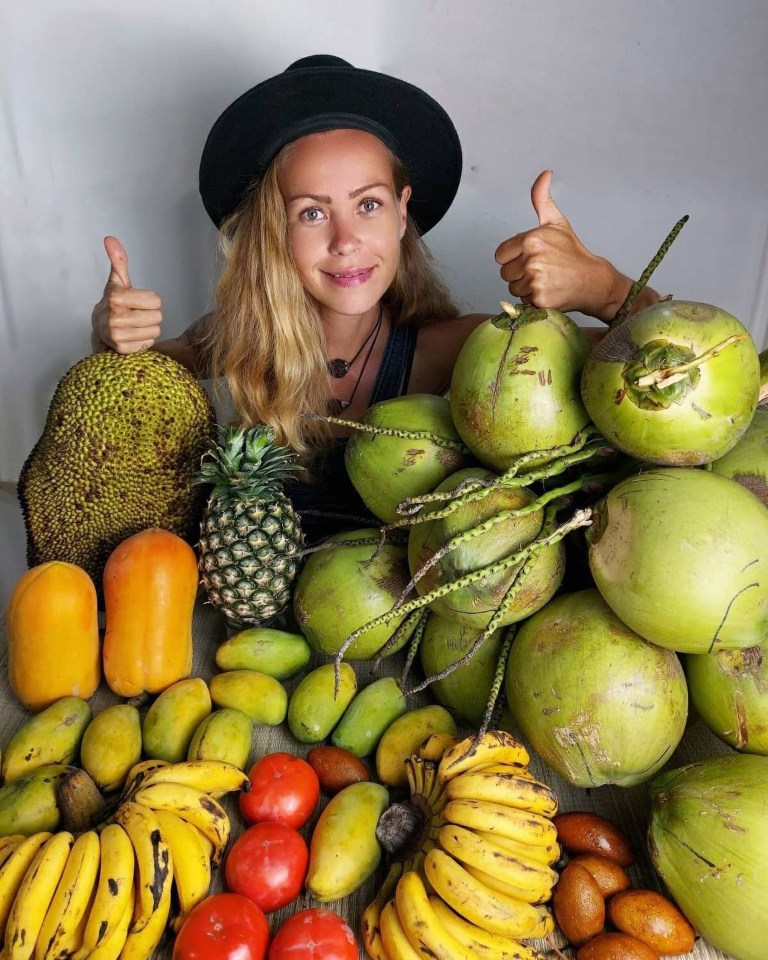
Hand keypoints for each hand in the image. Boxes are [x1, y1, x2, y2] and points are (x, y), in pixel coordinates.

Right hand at [90, 237, 162, 352]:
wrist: (99, 327)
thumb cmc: (114, 302)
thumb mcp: (117, 281)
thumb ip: (118, 260)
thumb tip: (110, 239)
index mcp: (116, 297)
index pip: (156, 301)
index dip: (150, 301)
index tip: (138, 301)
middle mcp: (115, 317)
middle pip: (158, 317)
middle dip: (151, 315)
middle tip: (137, 313)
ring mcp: (117, 335)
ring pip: (155, 331)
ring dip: (148, 328)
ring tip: (135, 324)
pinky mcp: (122, 349)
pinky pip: (148, 344)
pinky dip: (143, 340)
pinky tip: (132, 335)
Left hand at [494, 170, 627, 321]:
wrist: (593, 280)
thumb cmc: (572, 253)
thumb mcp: (556, 223)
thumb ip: (541, 199)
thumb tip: (545, 173)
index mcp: (531, 239)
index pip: (500, 255)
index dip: (513, 257)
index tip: (530, 257)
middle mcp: (532, 259)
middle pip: (505, 273)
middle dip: (519, 273)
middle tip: (541, 270)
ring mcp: (535, 280)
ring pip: (513, 289)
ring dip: (525, 288)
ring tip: (545, 280)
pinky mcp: (539, 299)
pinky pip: (522, 302)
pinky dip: (533, 300)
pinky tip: (548, 291)